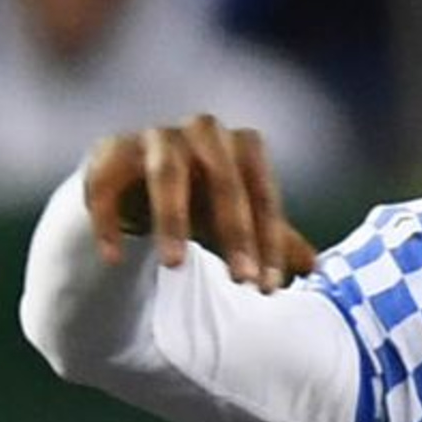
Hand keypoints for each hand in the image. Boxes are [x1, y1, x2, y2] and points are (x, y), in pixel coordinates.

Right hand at [80, 117, 318, 289]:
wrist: (136, 184)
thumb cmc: (199, 201)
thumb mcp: (236, 220)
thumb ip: (272, 238)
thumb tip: (314, 265)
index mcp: (236, 146)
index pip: (260, 190)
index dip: (269, 239)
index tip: (269, 288)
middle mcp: (197, 133)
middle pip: (221, 174)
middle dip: (234, 229)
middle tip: (240, 281)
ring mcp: (151, 138)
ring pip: (166, 172)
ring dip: (172, 219)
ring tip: (176, 265)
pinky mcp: (108, 154)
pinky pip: (106, 183)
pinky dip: (109, 220)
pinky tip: (115, 259)